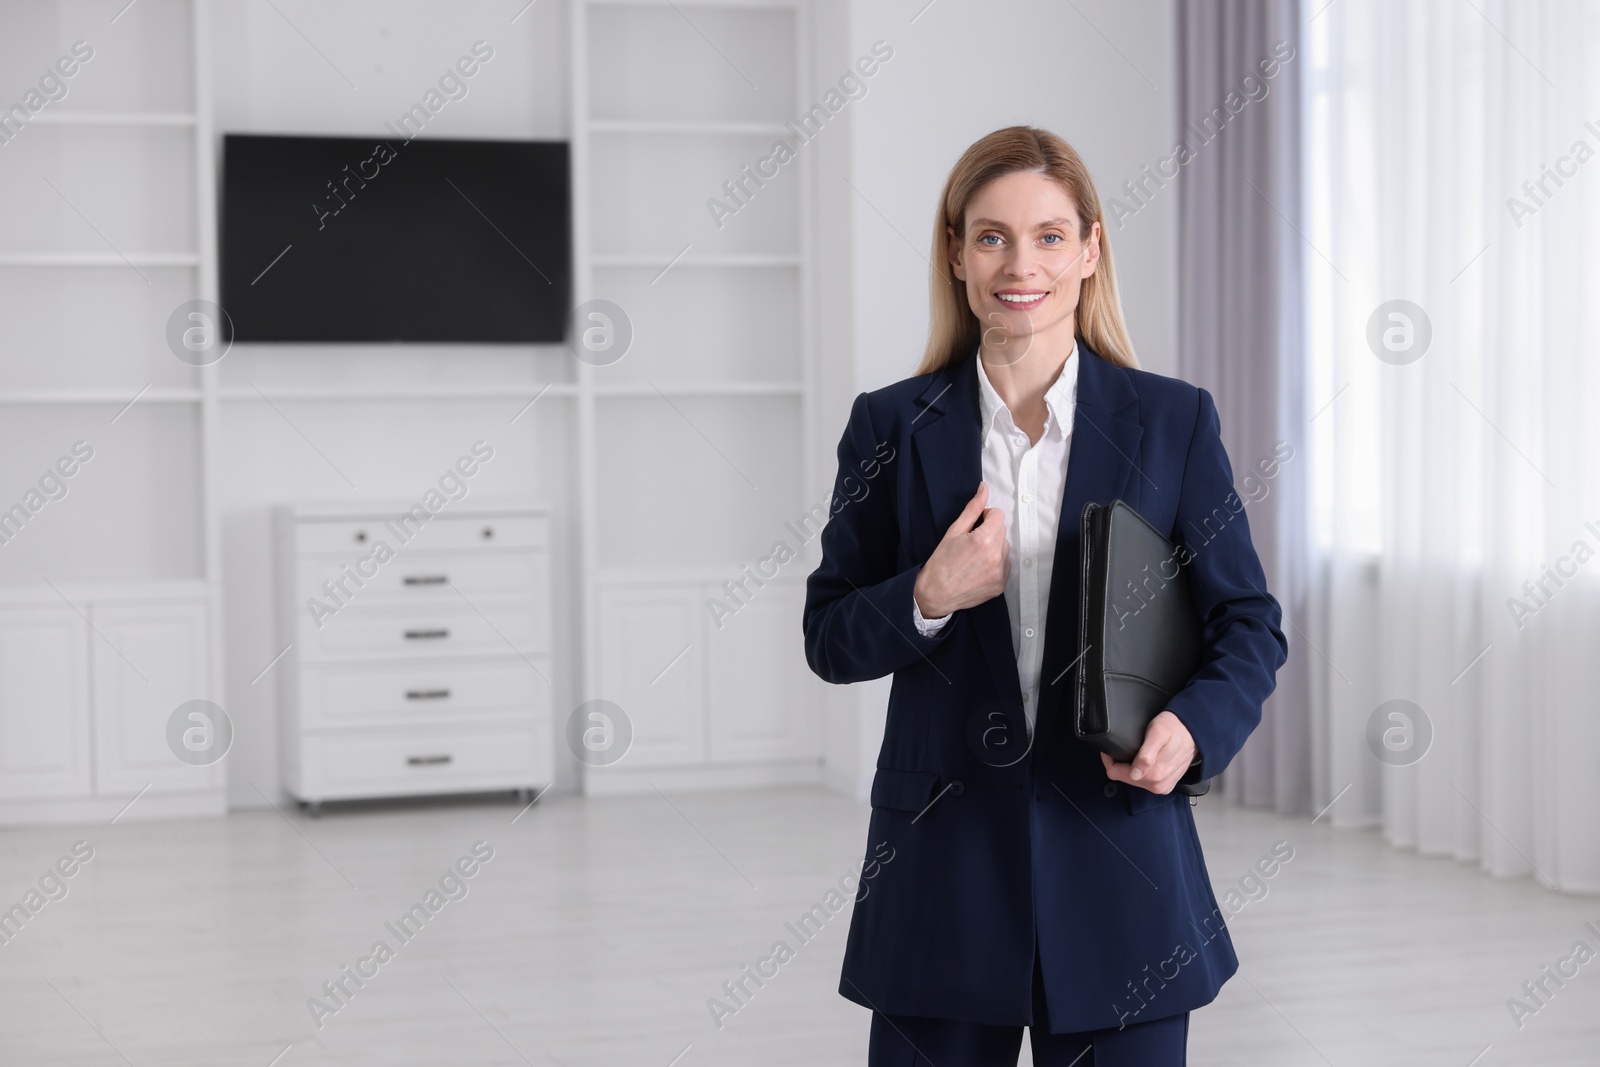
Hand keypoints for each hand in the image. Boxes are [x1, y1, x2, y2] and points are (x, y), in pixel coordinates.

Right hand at [913, 481, 1008, 618]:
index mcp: (983, 540)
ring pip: (1004, 547)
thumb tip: (984, 489)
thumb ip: (972, 509)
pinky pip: (1005, 564)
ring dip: (993, 547)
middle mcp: (996, 556)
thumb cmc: (941, 562)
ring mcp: (1000, 572)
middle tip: (971, 541)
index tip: (976, 524)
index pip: (999, 515)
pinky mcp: (1001, 584)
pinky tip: (978, 567)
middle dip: (990, 530)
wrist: (936, 593)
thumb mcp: (953, 531)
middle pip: (1002, 530)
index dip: (986, 516)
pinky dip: (995, 563)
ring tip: (974, 556)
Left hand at [1100, 711, 1194, 794]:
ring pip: (1133, 780)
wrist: (1195, 732)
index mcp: (1153, 774)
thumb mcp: (1158, 732)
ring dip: (1130, 767)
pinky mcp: (1166, 785)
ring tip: (1135, 752)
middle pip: (1123, 778)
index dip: (1110, 759)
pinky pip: (1144, 781)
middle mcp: (1158, 785)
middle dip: (1120, 763)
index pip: (1115, 772)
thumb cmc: (1175, 728)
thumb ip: (1146, 754)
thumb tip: (1135, 773)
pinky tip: (1144, 760)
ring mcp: (1162, 786)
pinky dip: (1141, 771)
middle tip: (1124, 747)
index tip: (1111, 747)